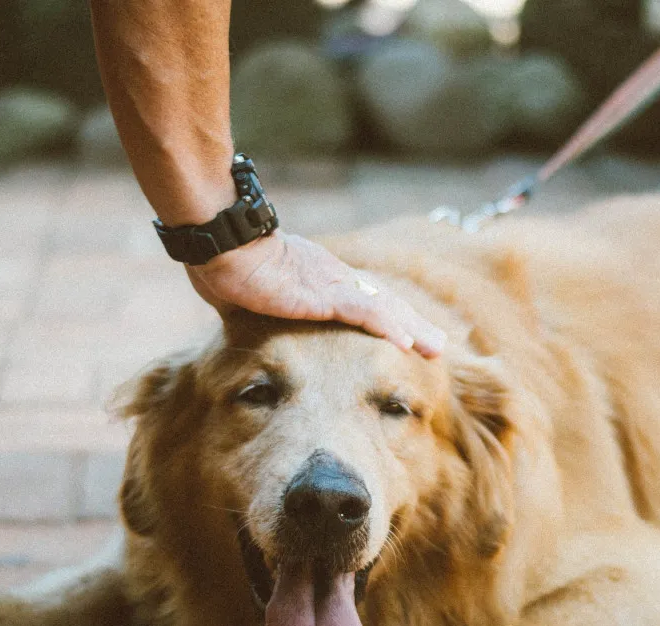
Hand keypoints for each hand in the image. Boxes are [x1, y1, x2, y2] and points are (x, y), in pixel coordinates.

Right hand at [186, 230, 445, 357]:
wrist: (221, 242)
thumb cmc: (224, 264)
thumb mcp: (246, 295)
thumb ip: (255, 307)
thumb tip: (239, 318)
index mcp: (318, 280)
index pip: (363, 301)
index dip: (388, 318)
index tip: (407, 334)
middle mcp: (333, 279)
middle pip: (383, 304)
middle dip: (412, 325)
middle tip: (438, 347)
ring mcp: (330, 285)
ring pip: (383, 309)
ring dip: (411, 329)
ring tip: (435, 350)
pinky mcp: (323, 294)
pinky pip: (362, 312)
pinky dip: (386, 326)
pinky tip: (406, 343)